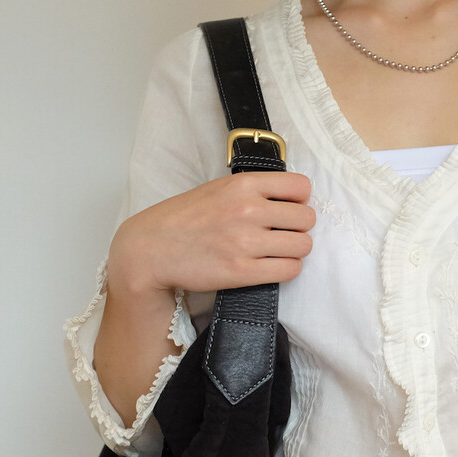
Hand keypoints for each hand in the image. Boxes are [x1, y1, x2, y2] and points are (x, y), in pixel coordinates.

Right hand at [108, 171, 315, 297]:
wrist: (150, 249)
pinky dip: (286, 269)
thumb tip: (290, 199)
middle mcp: (248, 210)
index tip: (289, 208)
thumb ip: (252, 190)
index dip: (300, 199)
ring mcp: (246, 242)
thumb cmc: (183, 218)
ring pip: (303, 245)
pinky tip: (271, 266)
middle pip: (307, 218)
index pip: (300, 186)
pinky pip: (290, 270)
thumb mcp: (217, 189)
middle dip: (298, 227)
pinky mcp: (243, 272)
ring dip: (295, 250)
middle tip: (282, 233)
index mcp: (243, 185)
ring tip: (277, 251)